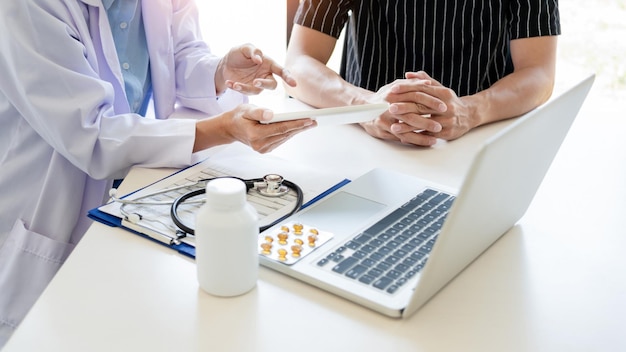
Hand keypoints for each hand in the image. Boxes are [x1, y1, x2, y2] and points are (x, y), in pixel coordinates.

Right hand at [194, 104, 315, 153]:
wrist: (230, 128)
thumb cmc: (238, 117)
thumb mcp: (246, 110)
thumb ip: (259, 112)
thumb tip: (271, 115)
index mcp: (256, 135)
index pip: (281, 129)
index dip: (296, 124)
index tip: (308, 120)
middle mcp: (260, 145)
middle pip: (285, 134)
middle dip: (301, 127)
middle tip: (314, 121)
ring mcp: (263, 148)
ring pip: (284, 137)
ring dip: (297, 130)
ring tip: (309, 123)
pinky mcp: (266, 148)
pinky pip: (281, 140)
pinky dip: (289, 133)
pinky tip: (297, 127)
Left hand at [216, 44, 296, 95]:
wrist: (224, 64)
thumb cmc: (238, 54)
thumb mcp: (245, 48)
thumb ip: (254, 51)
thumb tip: (260, 60)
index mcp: (269, 64)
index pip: (281, 71)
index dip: (288, 77)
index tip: (293, 84)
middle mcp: (265, 75)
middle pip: (272, 85)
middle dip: (264, 84)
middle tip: (255, 82)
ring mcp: (256, 84)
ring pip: (256, 91)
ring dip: (246, 88)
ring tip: (235, 84)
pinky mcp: (247, 90)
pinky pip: (244, 92)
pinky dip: (236, 88)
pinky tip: (229, 83)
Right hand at [359, 75, 445, 145]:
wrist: (362, 108)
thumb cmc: (383, 96)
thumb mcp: (396, 86)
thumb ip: (412, 83)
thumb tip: (429, 83)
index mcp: (393, 94)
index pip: (415, 96)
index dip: (430, 101)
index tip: (443, 106)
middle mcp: (387, 107)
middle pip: (410, 115)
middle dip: (426, 122)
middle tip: (440, 126)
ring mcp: (384, 121)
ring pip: (405, 131)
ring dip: (420, 136)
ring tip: (435, 139)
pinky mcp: (382, 131)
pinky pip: (400, 138)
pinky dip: (413, 141)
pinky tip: (423, 142)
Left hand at [389, 71, 475, 142]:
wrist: (470, 115)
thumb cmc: (450, 101)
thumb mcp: (440, 89)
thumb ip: (424, 81)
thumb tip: (408, 75)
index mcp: (444, 93)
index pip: (422, 89)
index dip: (406, 89)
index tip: (392, 90)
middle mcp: (446, 106)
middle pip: (422, 106)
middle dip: (404, 108)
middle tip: (389, 108)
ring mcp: (448, 120)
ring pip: (424, 123)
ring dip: (408, 126)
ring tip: (393, 127)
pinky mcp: (447, 133)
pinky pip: (428, 135)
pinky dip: (416, 136)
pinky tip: (404, 137)